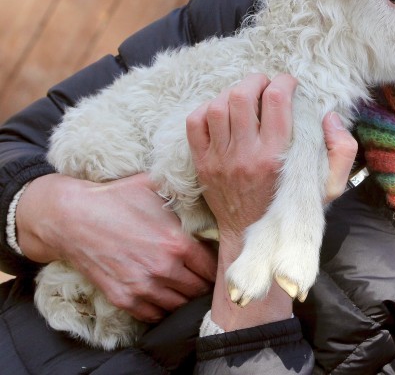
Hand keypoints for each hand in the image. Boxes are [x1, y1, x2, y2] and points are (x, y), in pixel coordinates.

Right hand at [16, 172, 216, 322]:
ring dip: (185, 298)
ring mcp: (142, 287)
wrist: (71, 218)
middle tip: (203, 276)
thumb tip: (207, 185)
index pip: (212, 266)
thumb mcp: (155, 187)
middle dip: (204, 283)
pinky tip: (164, 297)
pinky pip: (154, 315)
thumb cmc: (116, 198)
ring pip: (179, 306)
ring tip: (185, 287)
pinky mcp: (123, 298)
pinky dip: (162, 309)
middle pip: (199, 289)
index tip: (214, 260)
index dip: (216, 264)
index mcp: (177, 243)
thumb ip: (184, 192)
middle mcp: (163, 269)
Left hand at [186, 73, 356, 329]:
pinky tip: (222, 113)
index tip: (289, 83)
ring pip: (217, 106)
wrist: (254, 239)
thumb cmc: (294, 209)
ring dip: (232, 93)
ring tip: (245, 96)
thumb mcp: (331, 186)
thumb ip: (342, 150)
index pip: (276, 99)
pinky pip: (194, 123)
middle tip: (265, 85)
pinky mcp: (202, 163)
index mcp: (277, 156)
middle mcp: (246, 154)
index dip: (284, 82)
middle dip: (256, 81)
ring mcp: (220, 159)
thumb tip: (330, 116)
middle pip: (242, 96)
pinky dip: (206, 109)